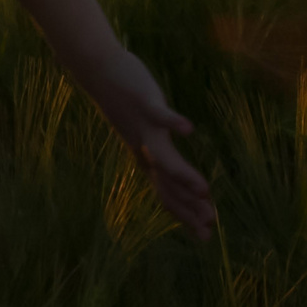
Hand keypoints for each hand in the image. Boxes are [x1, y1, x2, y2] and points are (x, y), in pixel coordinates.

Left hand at [73, 48, 216, 239]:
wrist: (97, 71)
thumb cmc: (124, 100)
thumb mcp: (139, 132)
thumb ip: (156, 150)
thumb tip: (168, 171)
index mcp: (145, 155)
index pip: (166, 191)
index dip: (185, 212)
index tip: (205, 235)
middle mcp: (143, 146)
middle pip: (167, 181)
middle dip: (188, 204)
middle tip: (209, 224)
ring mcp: (143, 124)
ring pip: (163, 155)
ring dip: (182, 173)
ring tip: (203, 189)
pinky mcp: (144, 101)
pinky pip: (159, 113)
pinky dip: (172, 122)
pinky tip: (188, 129)